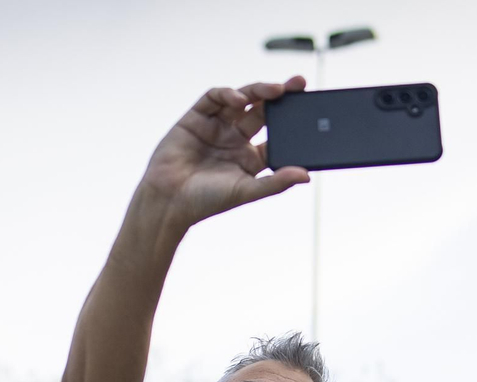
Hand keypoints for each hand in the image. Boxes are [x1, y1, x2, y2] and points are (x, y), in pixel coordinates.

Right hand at [139, 77, 309, 231]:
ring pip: (241, 100)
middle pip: (262, 111)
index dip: (291, 121)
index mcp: (250, 158)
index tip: (308, 110)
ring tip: (275, 90)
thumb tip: (306, 175)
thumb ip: (276, 182)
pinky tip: (239, 98)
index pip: (277, 133)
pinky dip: (228, 94)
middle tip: (298, 84)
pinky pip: (214, 98)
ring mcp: (216, 126)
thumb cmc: (205, 201)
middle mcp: (235, 139)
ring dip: (258, 91)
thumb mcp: (246, 191)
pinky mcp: (196, 118)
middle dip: (280, 96)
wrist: (168, 201)